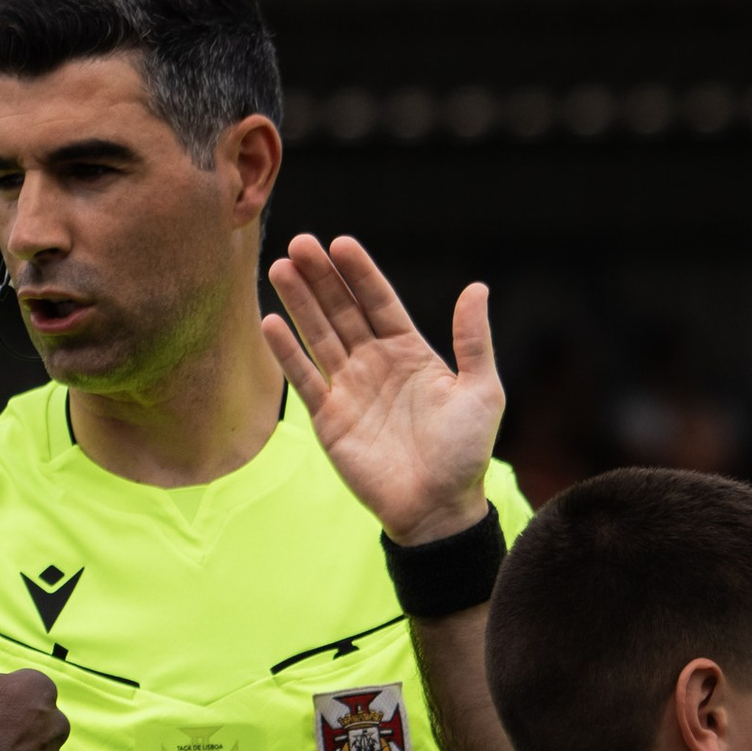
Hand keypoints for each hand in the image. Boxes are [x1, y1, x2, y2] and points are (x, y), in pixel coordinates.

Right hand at [264, 233, 501, 548]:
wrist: (437, 508)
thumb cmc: (465, 453)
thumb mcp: (481, 391)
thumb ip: (473, 340)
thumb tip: (477, 287)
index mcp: (411, 352)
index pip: (379, 301)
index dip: (360, 273)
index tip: (340, 243)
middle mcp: (375, 364)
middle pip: (342, 310)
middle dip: (321, 277)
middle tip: (300, 243)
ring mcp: (349, 389)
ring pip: (319, 336)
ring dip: (299, 303)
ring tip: (280, 268)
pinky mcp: (329, 419)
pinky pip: (305, 379)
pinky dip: (287, 353)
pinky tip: (270, 323)